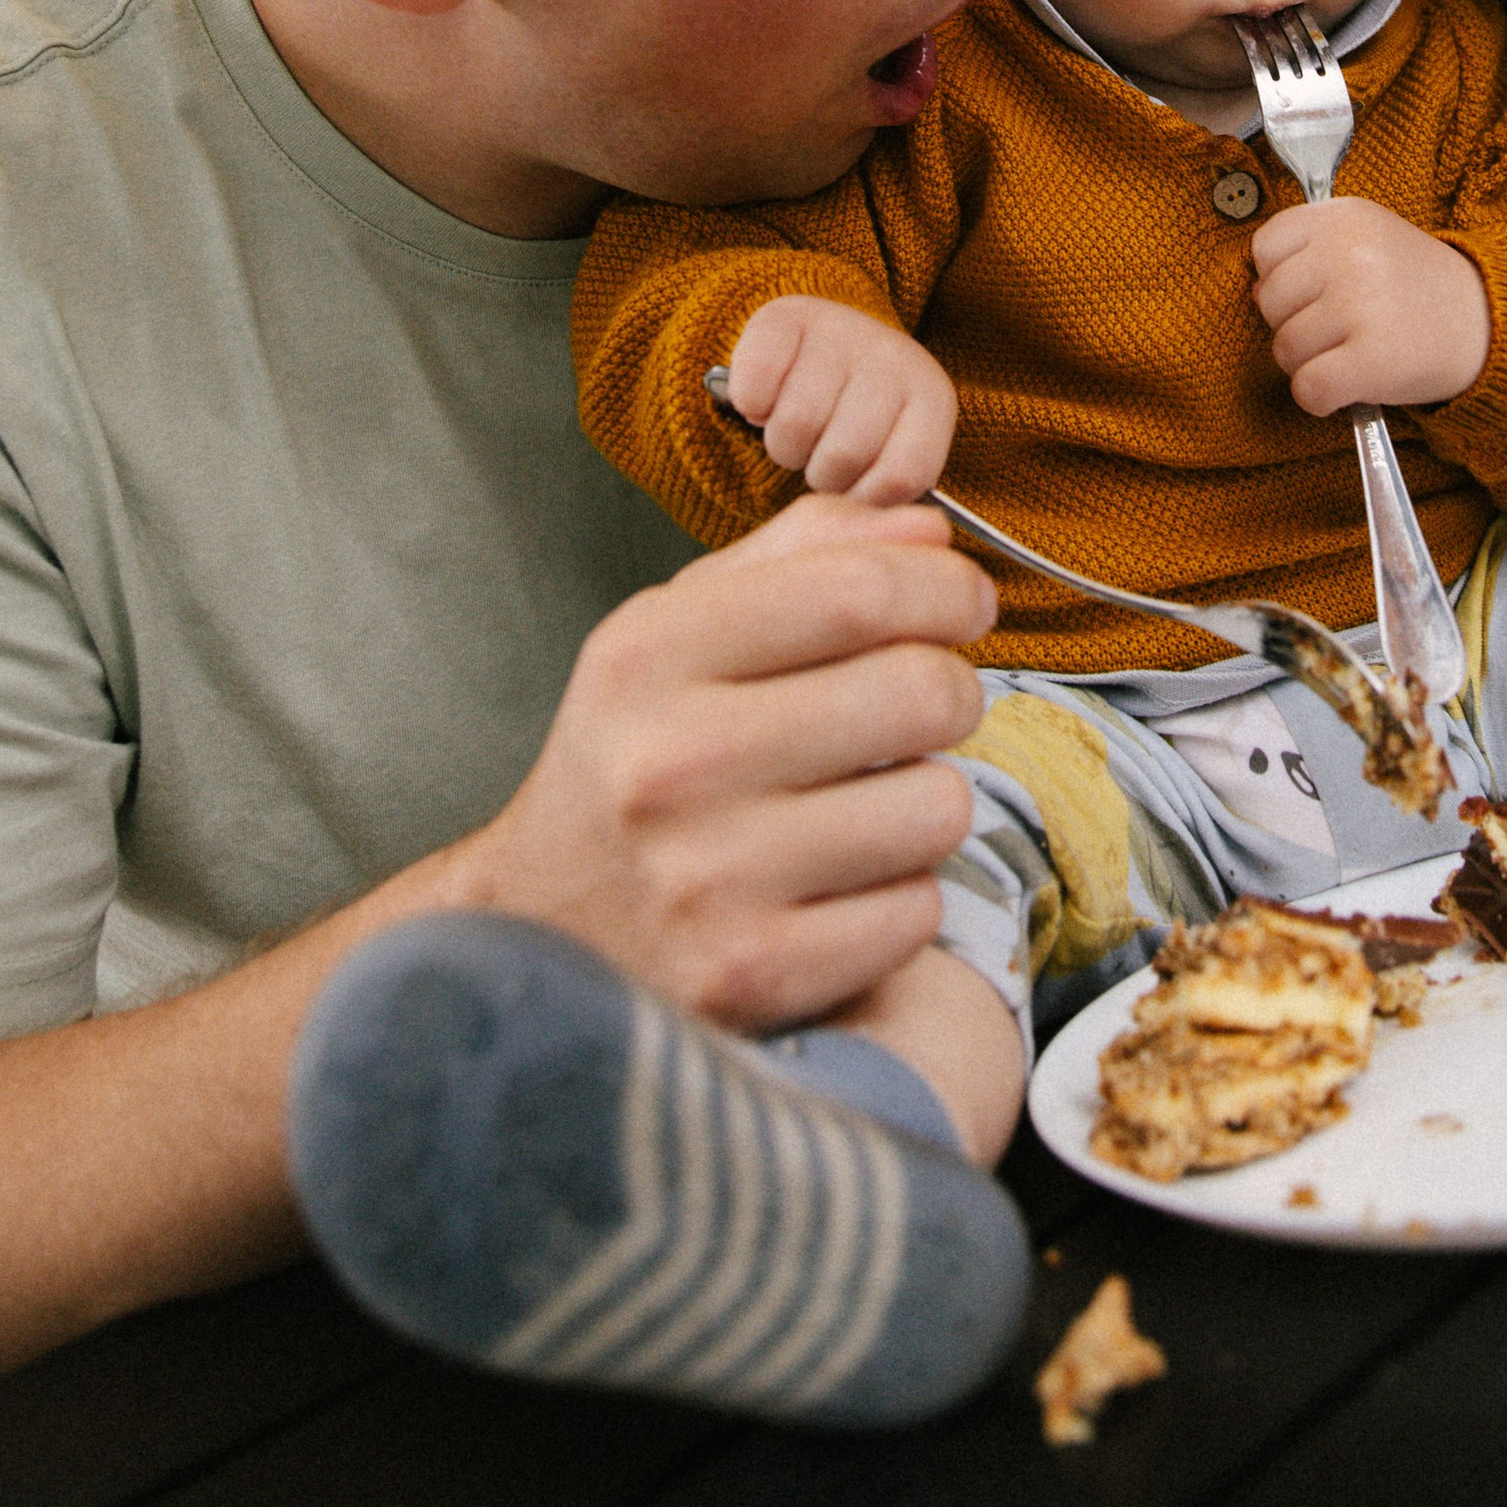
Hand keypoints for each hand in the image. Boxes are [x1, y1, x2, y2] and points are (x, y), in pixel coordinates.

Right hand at [452, 491, 996, 1029]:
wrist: (540, 934)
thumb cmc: (637, 758)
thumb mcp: (678, 631)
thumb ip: (802, 557)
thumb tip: (928, 530)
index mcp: (648, 658)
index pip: (856, 589)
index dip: (944, 587)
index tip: (965, 601)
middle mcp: (670, 765)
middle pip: (917, 692)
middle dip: (952, 689)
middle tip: (924, 705)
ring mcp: (709, 881)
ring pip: (937, 807)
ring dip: (928, 799)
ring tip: (870, 802)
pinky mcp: (754, 976)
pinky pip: (916, 911)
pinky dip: (902, 895)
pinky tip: (842, 885)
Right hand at [724, 295, 957, 504]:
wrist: (826, 342)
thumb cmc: (860, 416)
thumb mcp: (891, 451)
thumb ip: (890, 492)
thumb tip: (871, 533)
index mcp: (931, 398)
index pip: (902, 476)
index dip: (866, 500)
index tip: (854, 491)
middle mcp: (893, 356)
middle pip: (843, 454)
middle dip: (822, 472)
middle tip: (821, 454)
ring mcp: (840, 331)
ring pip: (794, 426)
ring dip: (784, 444)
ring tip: (797, 429)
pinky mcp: (784, 319)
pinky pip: (755, 389)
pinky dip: (751, 406)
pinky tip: (767, 399)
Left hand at [1249, 197, 1491, 417]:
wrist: (1488, 324)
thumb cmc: (1416, 286)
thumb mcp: (1368, 241)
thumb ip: (1310, 254)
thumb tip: (1253, 293)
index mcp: (1345, 215)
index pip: (1265, 246)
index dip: (1281, 278)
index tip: (1316, 290)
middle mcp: (1350, 253)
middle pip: (1268, 301)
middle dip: (1293, 323)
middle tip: (1339, 328)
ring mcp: (1360, 305)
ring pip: (1284, 349)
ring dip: (1309, 363)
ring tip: (1351, 353)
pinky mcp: (1372, 360)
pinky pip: (1307, 388)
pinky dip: (1319, 398)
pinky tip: (1347, 388)